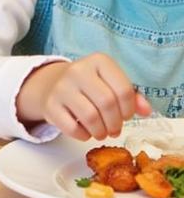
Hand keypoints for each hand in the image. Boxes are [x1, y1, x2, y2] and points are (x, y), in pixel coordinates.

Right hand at [16, 52, 152, 141]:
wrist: (52, 84)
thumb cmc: (90, 86)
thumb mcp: (111, 83)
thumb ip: (131, 96)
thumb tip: (146, 111)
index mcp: (98, 61)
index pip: (123, 90)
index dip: (129, 109)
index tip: (126, 115)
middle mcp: (77, 70)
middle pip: (107, 104)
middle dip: (115, 123)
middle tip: (115, 129)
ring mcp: (61, 87)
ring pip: (91, 117)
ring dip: (101, 132)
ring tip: (102, 132)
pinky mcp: (50, 105)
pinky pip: (72, 128)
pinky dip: (83, 135)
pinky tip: (86, 132)